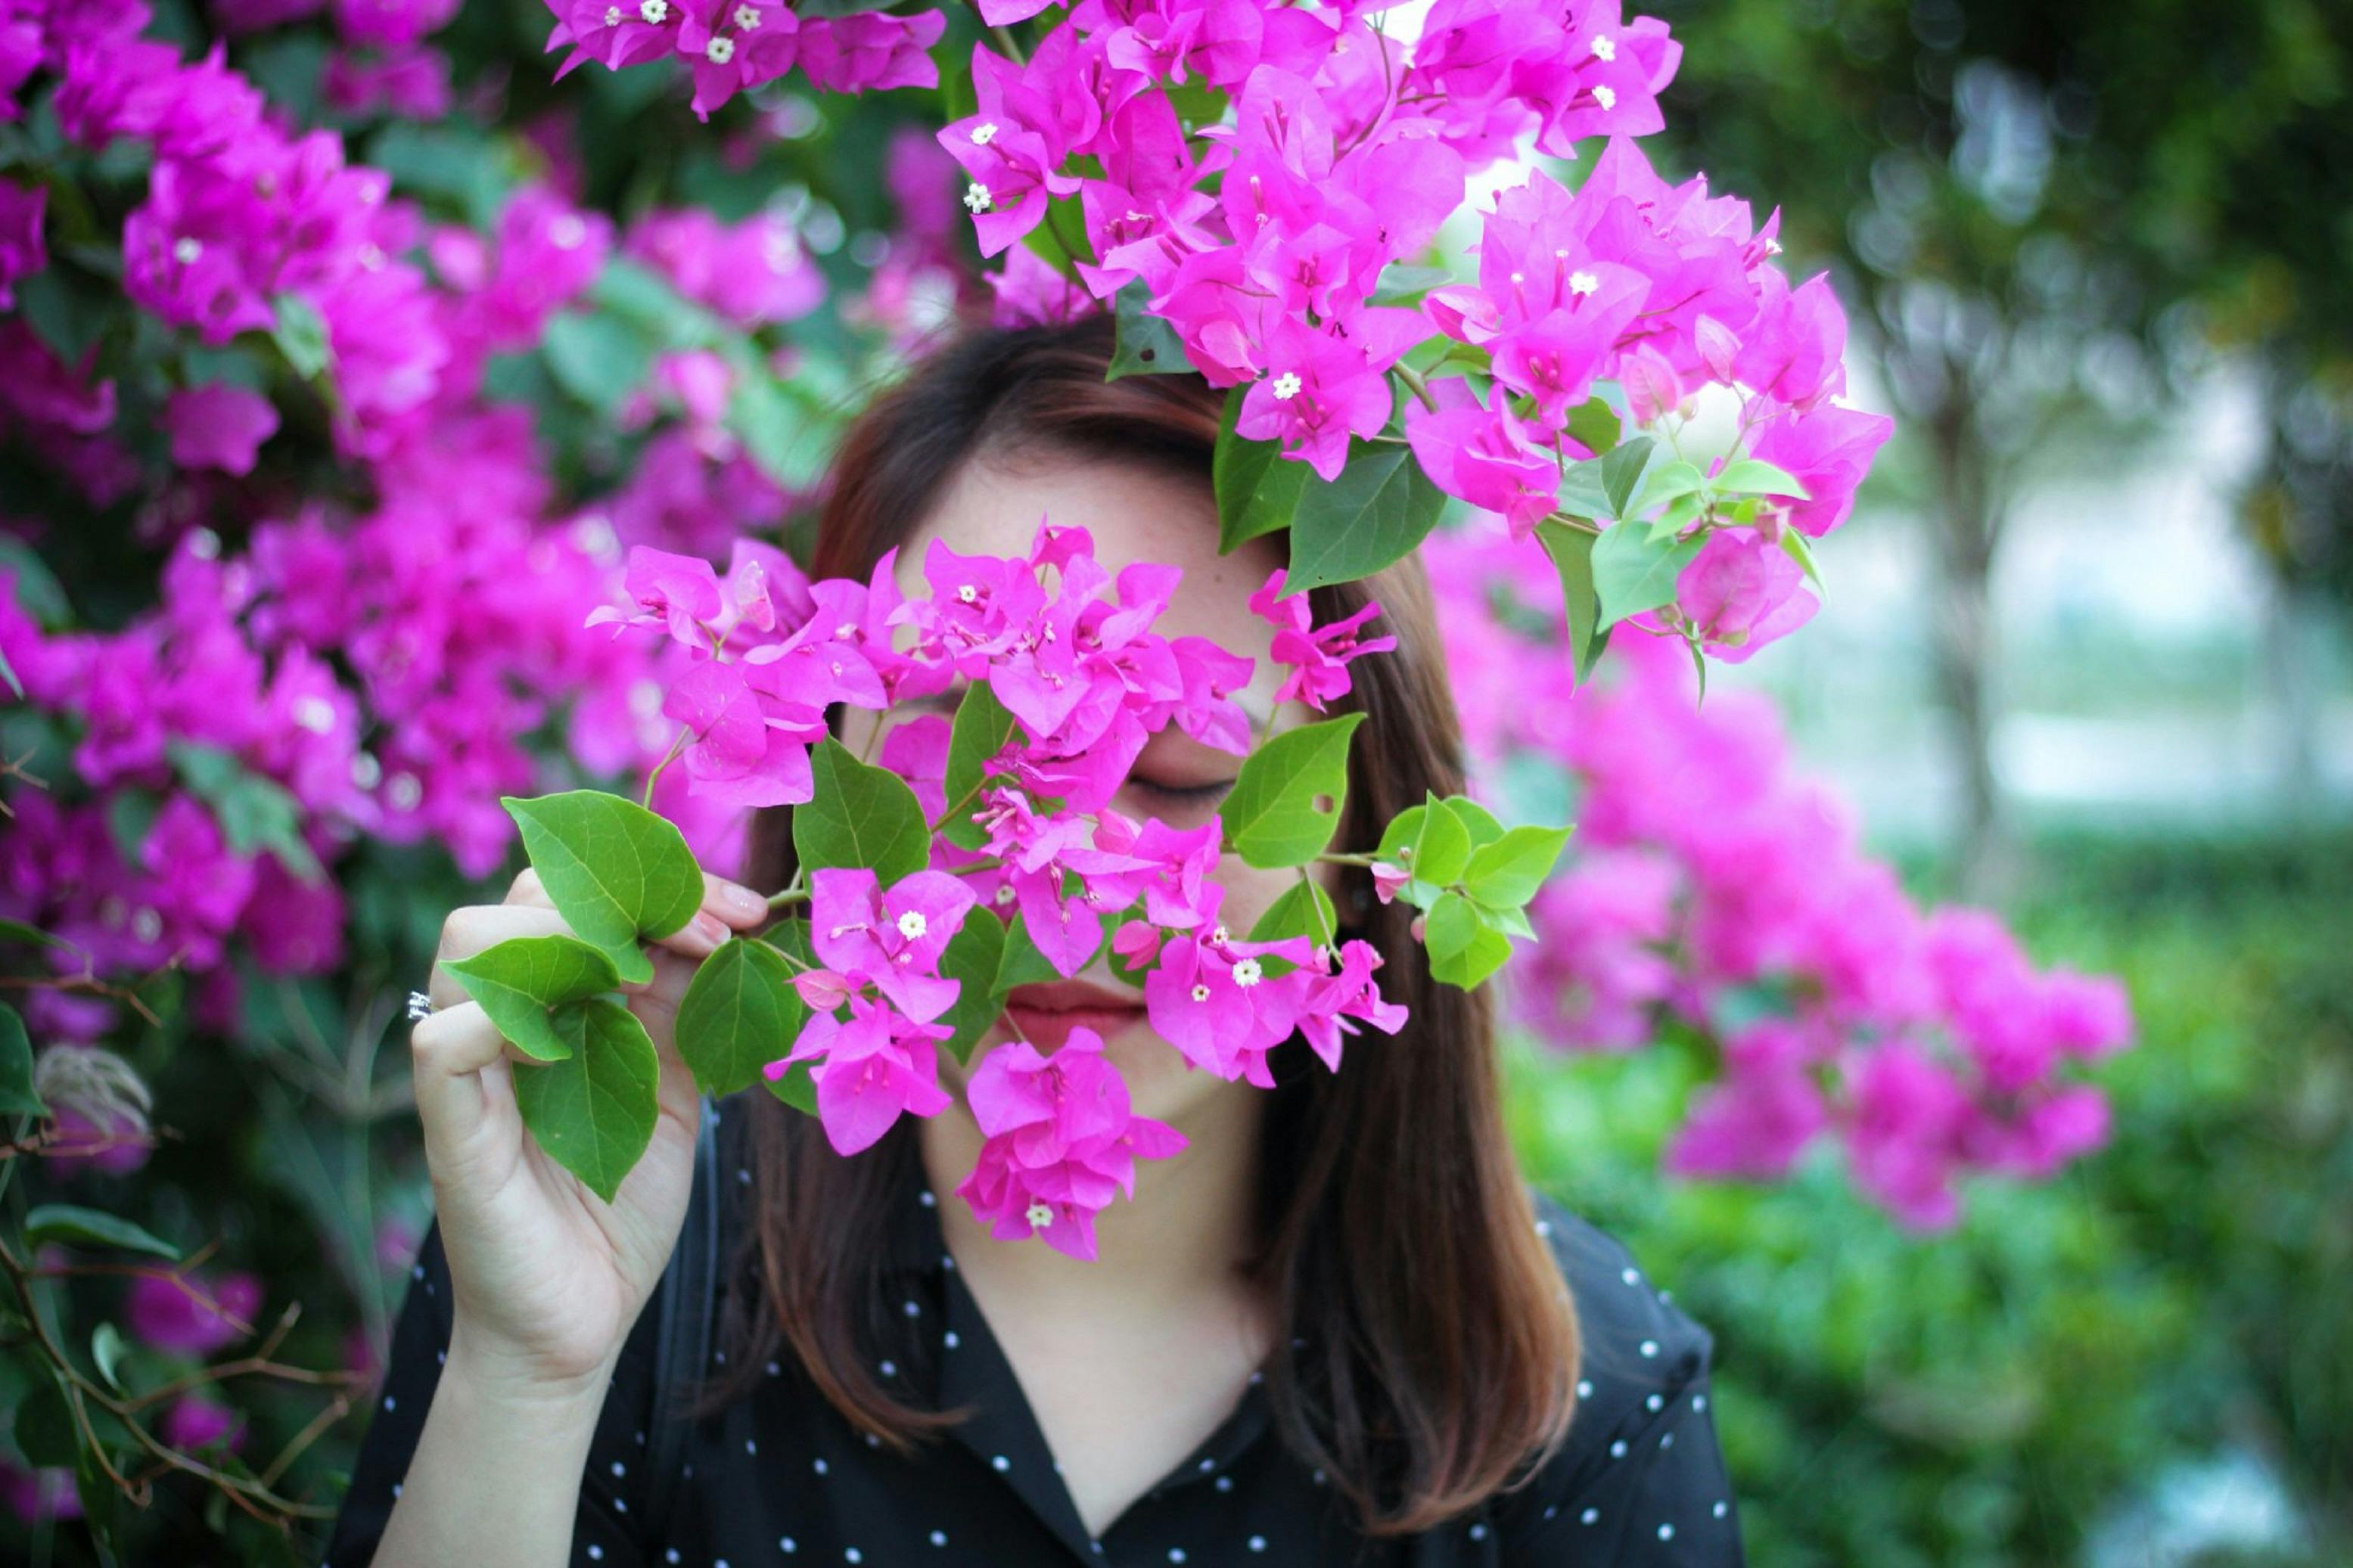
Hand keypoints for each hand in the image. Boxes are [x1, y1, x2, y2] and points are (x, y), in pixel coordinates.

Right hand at [410, 867, 768, 1395]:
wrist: (583, 1323)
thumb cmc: (622, 1204)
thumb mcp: (675, 1086)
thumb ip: (686, 1008)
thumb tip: (727, 931)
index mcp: (556, 998)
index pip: (585, 891)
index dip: (668, 885)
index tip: (748, 911)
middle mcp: (503, 1016)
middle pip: (524, 894)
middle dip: (631, 897)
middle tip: (717, 935)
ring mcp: (469, 1067)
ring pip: (469, 944)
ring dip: (570, 937)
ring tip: (652, 977)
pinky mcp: (450, 1129)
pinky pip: (443, 1041)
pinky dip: (505, 1021)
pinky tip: (580, 1038)